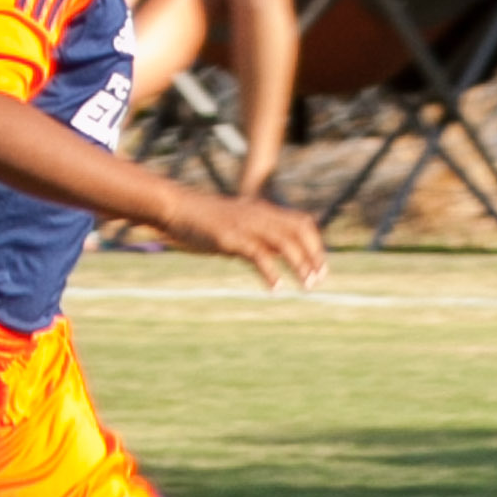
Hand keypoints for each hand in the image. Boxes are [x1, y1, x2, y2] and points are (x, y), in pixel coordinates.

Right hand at [156, 187, 327, 289]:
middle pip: (300, 231)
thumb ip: (259, 234)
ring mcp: (247, 225)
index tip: (321, 268)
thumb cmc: (204, 219)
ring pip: (285, 243)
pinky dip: (271, 273)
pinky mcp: (231, 238)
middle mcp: (260, 215)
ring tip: (306, 287)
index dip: (315, 245)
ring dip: (300, 266)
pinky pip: (258, 255)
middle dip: (314, 256)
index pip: (302, 223)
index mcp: (264, 211)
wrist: (175, 208)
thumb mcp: (238, 223)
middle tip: (318, 281)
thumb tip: (278, 253)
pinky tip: (276, 288)